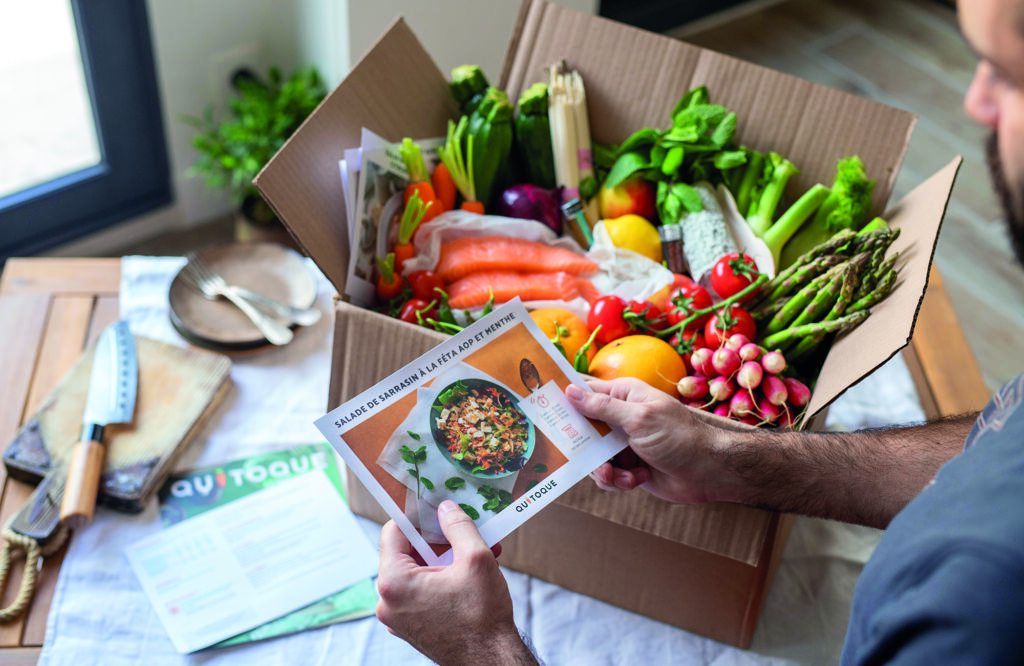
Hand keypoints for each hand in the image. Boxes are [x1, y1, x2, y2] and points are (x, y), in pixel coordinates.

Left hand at [376, 501, 536, 665]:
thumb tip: (445, 508)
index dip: (416, 516)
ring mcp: (398, 617)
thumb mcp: (475, 558)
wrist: (491, 662)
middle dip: (438, 540)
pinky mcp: (412, 626)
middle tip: (462, 532)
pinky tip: (469, 576)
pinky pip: (421, 592)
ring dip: (445, 559)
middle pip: (407, 553)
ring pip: (417, 572)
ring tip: (476, 554)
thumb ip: (457, 526)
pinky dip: (442, 579)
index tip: (436, 509)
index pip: (394, 532)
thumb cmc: (483, 617)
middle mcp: (388, 602)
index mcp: (395, 582)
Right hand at [566, 377, 737, 503]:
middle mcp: (620, 417)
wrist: (708, 473)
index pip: (585, 391)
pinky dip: (619, 481)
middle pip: (582, 429)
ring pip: (592, 457)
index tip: (540, 409)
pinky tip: (637, 480)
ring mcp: (623, 443)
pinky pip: (606, 475)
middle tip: (587, 457)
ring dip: (605, 470)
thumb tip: (570, 391)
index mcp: (623, 395)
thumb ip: (603, 407)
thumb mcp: (639, 418)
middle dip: (584, 448)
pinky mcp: (628, 466)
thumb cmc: (679, 438)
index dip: (564, 399)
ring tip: (624, 474)